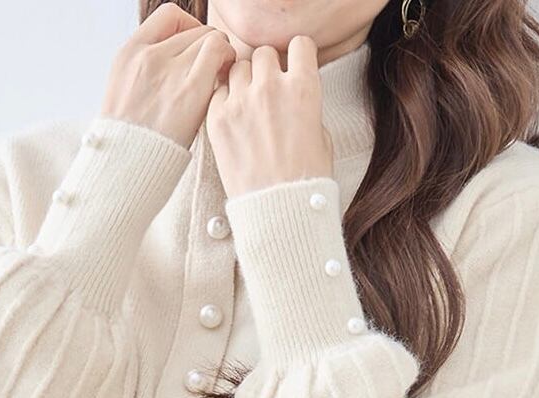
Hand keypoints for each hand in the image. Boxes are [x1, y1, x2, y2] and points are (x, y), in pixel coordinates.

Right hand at [101, 2, 236, 148]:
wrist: (128, 165)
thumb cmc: (132, 139)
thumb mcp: (125, 91)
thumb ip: (149, 69)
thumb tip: (180, 58)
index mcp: (130, 53)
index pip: (168, 17)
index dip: (189, 26)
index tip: (194, 48)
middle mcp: (149, 56)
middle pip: (194, 30)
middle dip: (208, 47)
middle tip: (213, 69)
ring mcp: (169, 71)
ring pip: (209, 38)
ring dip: (221, 53)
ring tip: (220, 75)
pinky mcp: (190, 89)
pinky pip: (218, 52)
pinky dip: (227, 60)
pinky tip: (225, 79)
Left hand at [206, 36, 333, 198]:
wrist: (278, 211)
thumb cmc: (305, 180)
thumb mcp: (321, 135)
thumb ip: (306, 105)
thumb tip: (296, 94)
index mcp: (303, 87)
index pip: (298, 44)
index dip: (296, 55)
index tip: (292, 66)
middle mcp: (271, 88)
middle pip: (264, 53)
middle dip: (267, 67)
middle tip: (266, 88)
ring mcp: (241, 102)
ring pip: (238, 67)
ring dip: (243, 80)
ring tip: (247, 103)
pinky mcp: (218, 119)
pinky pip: (218, 92)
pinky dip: (224, 100)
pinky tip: (232, 117)